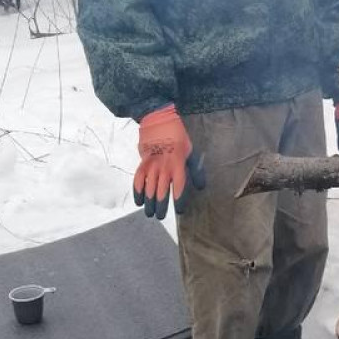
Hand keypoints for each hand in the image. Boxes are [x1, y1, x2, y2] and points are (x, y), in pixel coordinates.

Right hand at [134, 105, 205, 219]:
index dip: (179, 200)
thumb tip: (201, 187)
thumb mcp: (191, 152)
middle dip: (161, 206)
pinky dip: (137, 192)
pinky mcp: (142, 163)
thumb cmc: (178, 138)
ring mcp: (151, 166)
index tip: (180, 210)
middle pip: (162, 191)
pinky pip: (138, 180)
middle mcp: (163, 167)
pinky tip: (138, 201)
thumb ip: (195, 170)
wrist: (158, 122)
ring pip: (149, 189)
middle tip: (161, 217)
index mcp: (178, 164)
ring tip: (150, 214)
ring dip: (149, 203)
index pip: (179, 187)